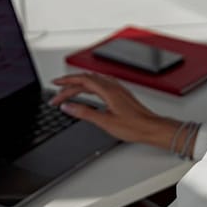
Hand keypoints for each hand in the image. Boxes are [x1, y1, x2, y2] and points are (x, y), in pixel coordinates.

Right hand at [50, 73, 181, 148]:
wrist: (152, 128)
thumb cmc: (134, 126)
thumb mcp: (105, 122)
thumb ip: (84, 113)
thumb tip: (67, 106)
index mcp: (108, 90)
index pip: (81, 81)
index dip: (66, 82)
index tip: (54, 85)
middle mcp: (113, 86)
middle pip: (86, 78)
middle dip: (69, 83)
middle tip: (57, 90)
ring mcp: (118, 89)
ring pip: (94, 79)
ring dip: (79, 82)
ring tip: (68, 89)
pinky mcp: (121, 93)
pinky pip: (101, 82)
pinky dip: (89, 84)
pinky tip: (89, 89)